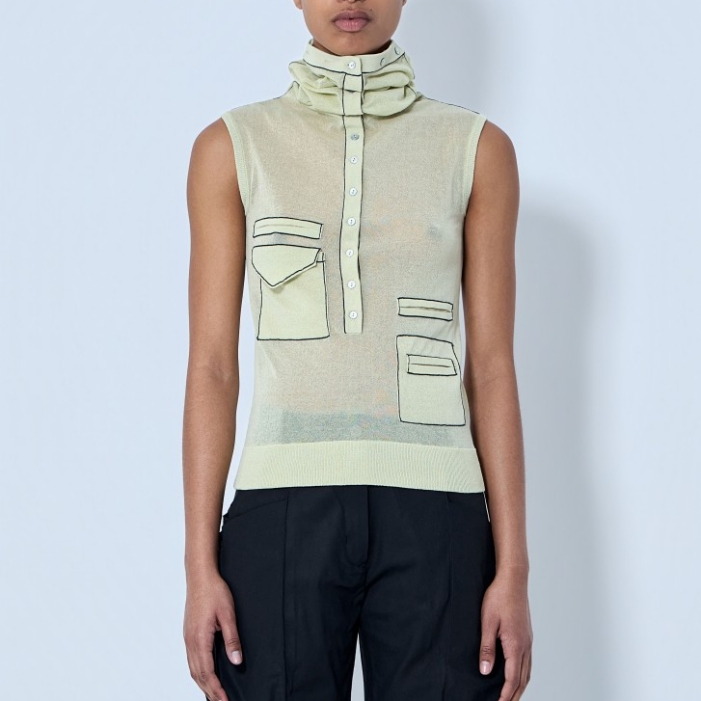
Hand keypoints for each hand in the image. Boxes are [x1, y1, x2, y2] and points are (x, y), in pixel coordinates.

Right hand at [183, 571, 243, 700]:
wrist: (200, 576)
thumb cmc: (214, 591)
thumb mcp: (228, 614)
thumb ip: (232, 639)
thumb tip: (236, 661)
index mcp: (199, 638)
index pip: (207, 672)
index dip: (216, 688)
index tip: (225, 700)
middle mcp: (190, 641)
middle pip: (198, 674)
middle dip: (209, 690)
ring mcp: (188, 637)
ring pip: (193, 668)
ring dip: (203, 683)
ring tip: (214, 694)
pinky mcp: (189, 633)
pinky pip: (191, 659)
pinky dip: (198, 672)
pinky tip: (206, 674)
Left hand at [479, 570, 532, 700]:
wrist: (513, 580)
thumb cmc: (498, 598)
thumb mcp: (487, 622)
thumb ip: (487, 648)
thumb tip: (486, 672)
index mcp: (515, 645)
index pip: (512, 679)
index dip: (506, 695)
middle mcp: (525, 645)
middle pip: (522, 679)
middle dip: (515, 695)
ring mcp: (528, 640)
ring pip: (527, 671)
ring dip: (520, 685)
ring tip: (511, 695)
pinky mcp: (527, 634)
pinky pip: (527, 660)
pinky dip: (523, 673)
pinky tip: (516, 673)